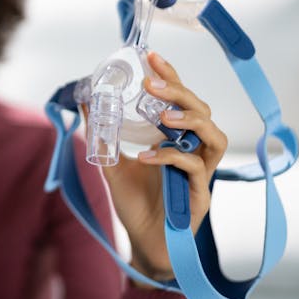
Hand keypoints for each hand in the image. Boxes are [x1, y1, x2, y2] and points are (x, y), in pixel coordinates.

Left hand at [86, 51, 227, 282]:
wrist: (144, 243)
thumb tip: (85, 102)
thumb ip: (102, 135)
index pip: (180, 99)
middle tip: (151, 84)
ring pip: (213, 135)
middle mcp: (194, 150)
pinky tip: (147, 157)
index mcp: (177, 138)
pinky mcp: (200, 195)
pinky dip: (171, 157)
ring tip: (163, 117)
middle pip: (203, 110)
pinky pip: (194, 168)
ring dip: (189, 121)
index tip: (151, 56)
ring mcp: (201, 172)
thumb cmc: (135, 203)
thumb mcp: (112, 164)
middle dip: (179, 92)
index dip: (171, 76)